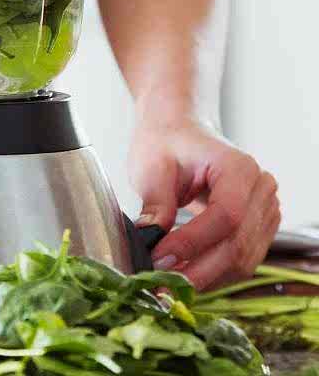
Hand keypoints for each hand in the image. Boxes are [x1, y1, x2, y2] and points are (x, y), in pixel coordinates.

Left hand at [130, 116, 279, 290]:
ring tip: (168, 284)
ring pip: (242, 259)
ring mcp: (264, 208)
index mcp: (238, 167)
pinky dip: (213, 272)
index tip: (159, 258)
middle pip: (238, 244)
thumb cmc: (165, 142)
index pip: (226, 216)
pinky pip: (241, 259)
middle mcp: (261, 188)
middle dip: (197, 269)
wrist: (178, 131)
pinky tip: (184, 275)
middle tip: (160, 284)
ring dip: (205, 277)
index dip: (193, 243)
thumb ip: (157, 204)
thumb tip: (151, 242)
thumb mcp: (152, 167)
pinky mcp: (258, 226)